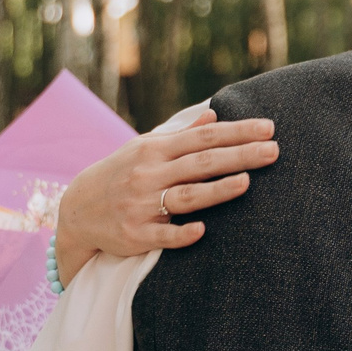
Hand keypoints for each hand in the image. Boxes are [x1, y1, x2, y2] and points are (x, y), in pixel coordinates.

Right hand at [54, 108, 278, 281]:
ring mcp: (141, 204)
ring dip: (216, 190)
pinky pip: (161, 235)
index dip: (237, 132)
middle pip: (201, 163)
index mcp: (155, 150)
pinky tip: (202, 230)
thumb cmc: (122, 174)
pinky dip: (180, 232)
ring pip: (185, 196)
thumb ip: (181, 135)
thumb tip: (213, 115)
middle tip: (274, 151)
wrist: (77, 209)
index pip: (204, 138)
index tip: (269, 129)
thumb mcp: (145, 148)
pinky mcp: (135, 234)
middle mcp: (149, 174)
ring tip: (247, 181)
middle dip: (239, 155)